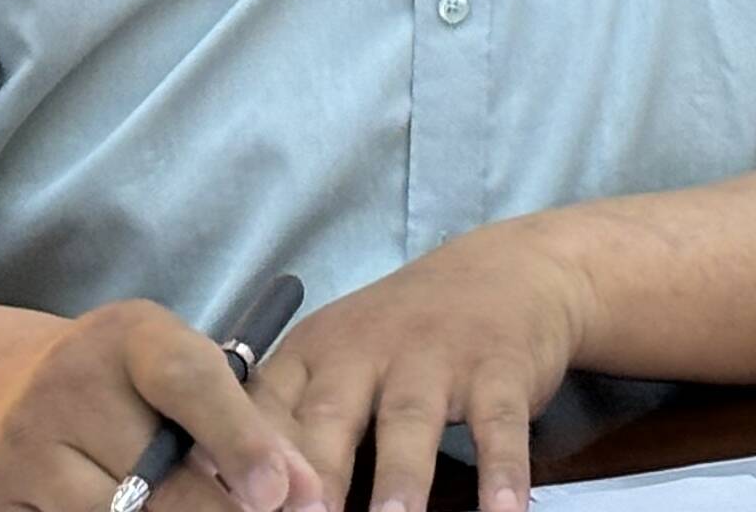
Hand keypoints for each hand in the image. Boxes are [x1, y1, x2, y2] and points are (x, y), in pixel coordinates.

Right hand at [0, 298, 323, 511]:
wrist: (9, 394)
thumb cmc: (129, 390)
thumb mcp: (181, 375)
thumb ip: (244, 424)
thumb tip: (306, 494)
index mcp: (129, 335)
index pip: (188, 380)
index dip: (239, 438)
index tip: (279, 492)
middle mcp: (68, 381)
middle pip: (156, 474)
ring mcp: (24, 444)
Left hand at [262, 226, 597, 511]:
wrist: (508, 267)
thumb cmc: (405, 336)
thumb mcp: (342, 360)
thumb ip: (297, 424)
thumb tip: (247, 497)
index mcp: (316, 351)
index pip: (270, 406)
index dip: (251, 455)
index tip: (248, 502)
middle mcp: (368, 347)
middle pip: (332, 413)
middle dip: (314, 472)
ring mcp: (435, 354)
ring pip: (410, 419)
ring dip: (398, 477)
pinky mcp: (498, 365)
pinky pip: (498, 422)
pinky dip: (500, 470)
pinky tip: (503, 511)